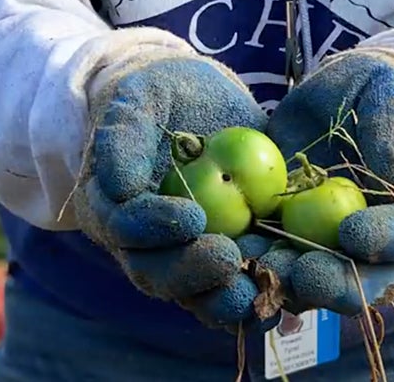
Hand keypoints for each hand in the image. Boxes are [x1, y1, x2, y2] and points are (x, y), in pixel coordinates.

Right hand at [71, 49, 269, 329]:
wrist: (194, 102)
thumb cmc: (160, 93)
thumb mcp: (140, 96)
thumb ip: (125, 135)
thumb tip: (119, 187)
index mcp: (109, 205)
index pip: (123, 227)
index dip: (153, 226)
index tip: (192, 217)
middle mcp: (141, 243)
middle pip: (156, 272)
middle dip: (190, 272)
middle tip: (228, 260)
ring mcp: (182, 254)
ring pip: (194, 291)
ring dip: (223, 299)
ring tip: (255, 293)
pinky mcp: (222, 255)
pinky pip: (234, 285)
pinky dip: (257, 291)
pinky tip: (284, 289)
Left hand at [263, 51, 393, 315]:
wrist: (320, 96)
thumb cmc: (363, 89)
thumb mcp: (383, 89)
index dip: (383, 240)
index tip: (352, 232)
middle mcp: (371, 242)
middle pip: (361, 280)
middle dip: (333, 283)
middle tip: (303, 272)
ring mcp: (324, 247)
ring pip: (313, 283)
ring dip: (287, 284)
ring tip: (262, 268)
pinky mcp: (283, 242)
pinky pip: (269, 265)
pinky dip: (250, 268)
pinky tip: (230, 256)